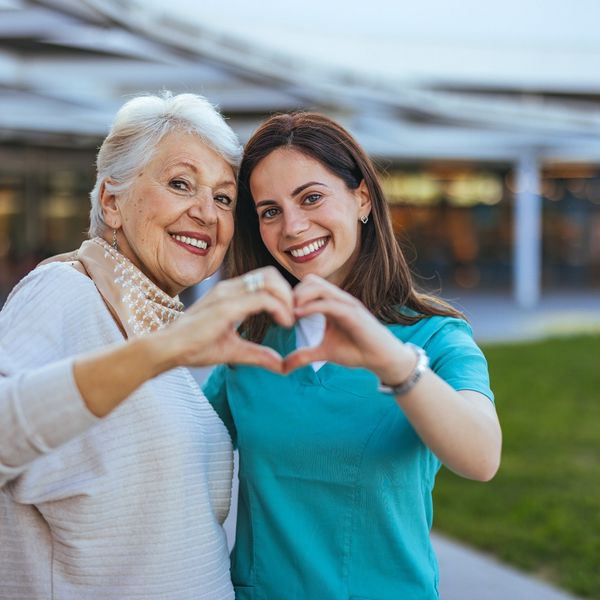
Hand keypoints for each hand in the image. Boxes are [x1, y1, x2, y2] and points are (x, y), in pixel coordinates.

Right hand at [162, 267, 293, 371]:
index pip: (265, 279)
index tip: (290, 317)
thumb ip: (258, 354)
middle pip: (270, 274)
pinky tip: (283, 324)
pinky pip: (262, 298)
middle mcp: (230, 288)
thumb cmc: (194, 347)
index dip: (283, 294)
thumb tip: (281, 365)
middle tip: (293, 316)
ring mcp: (227, 294)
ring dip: (287, 299)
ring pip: (269, 281)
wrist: (168, 349)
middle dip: (288, 292)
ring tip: (289, 320)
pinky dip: (279, 308)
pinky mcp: (226, 306)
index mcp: (230, 293)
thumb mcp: (234, 350)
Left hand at [283, 274, 414, 381]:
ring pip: (318, 287)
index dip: (291, 296)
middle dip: (293, 293)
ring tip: (289, 313)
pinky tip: (298, 316)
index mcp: (331, 304)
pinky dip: (311, 307)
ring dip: (300, 296)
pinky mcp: (353, 313)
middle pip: (311, 280)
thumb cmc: (356, 351)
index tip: (279, 312)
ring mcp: (346, 304)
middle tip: (282, 312)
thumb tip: (283, 367)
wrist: (382, 358)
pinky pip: (329, 303)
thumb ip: (304, 356)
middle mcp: (338, 299)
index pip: (308, 286)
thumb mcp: (324, 353)